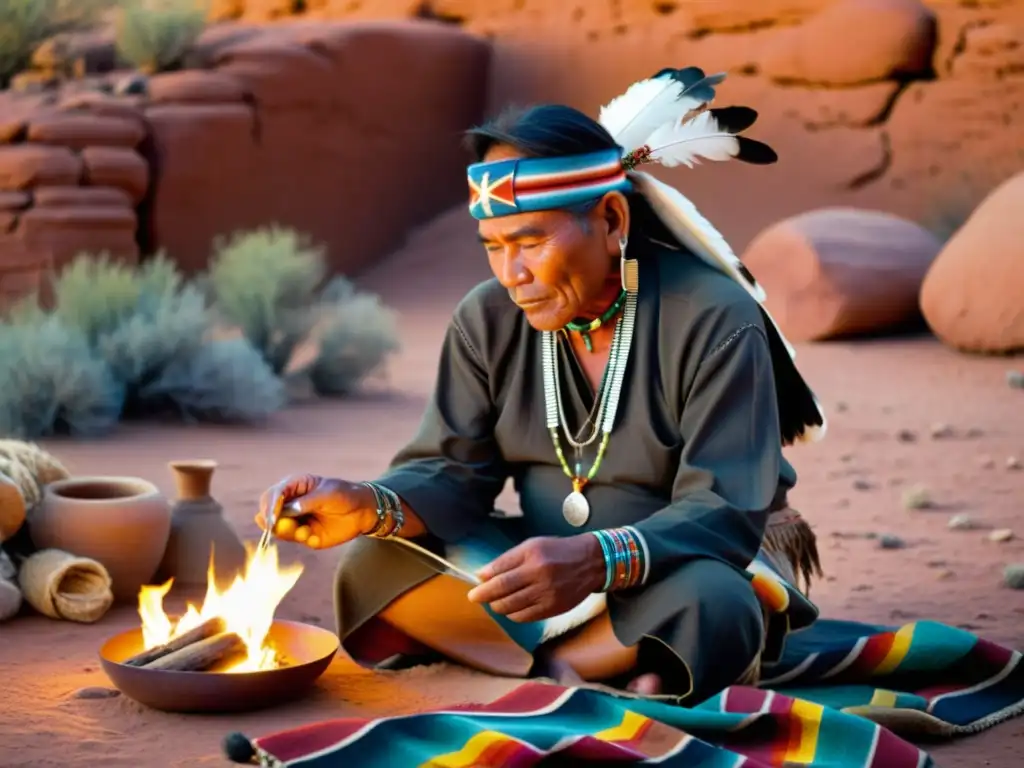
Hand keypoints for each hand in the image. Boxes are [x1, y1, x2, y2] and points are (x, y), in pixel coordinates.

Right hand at [255, 474, 378, 549]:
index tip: (272, 518)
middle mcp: (291, 504)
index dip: (269, 506)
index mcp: (294, 487)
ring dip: (289, 533)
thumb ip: (304, 503)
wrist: (363, 511)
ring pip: (279, 530)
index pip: (272, 495)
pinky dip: (303, 539)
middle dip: (274, 523)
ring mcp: (296, 520)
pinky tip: (314, 537)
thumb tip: (282, 511)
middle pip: (269, 514)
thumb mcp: (326, 494)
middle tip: (285, 527)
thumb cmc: (344, 495)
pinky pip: (295, 540)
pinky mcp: (304, 534)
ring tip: (306, 532)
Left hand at [466, 535, 605, 622]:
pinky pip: (525, 617)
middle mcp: (539, 573)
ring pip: (511, 606)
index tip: (474, 584)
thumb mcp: (533, 546)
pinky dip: (512, 615)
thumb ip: (508, 559)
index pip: (500, 570)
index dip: (484, 580)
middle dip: (484, 595)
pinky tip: (510, 609)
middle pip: (502, 589)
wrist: (591, 562)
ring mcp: (547, 592)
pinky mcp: (553, 608)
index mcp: (533, 554)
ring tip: (493, 602)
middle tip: (475, 597)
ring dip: (497, 606)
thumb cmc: (558, 551)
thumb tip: (483, 574)